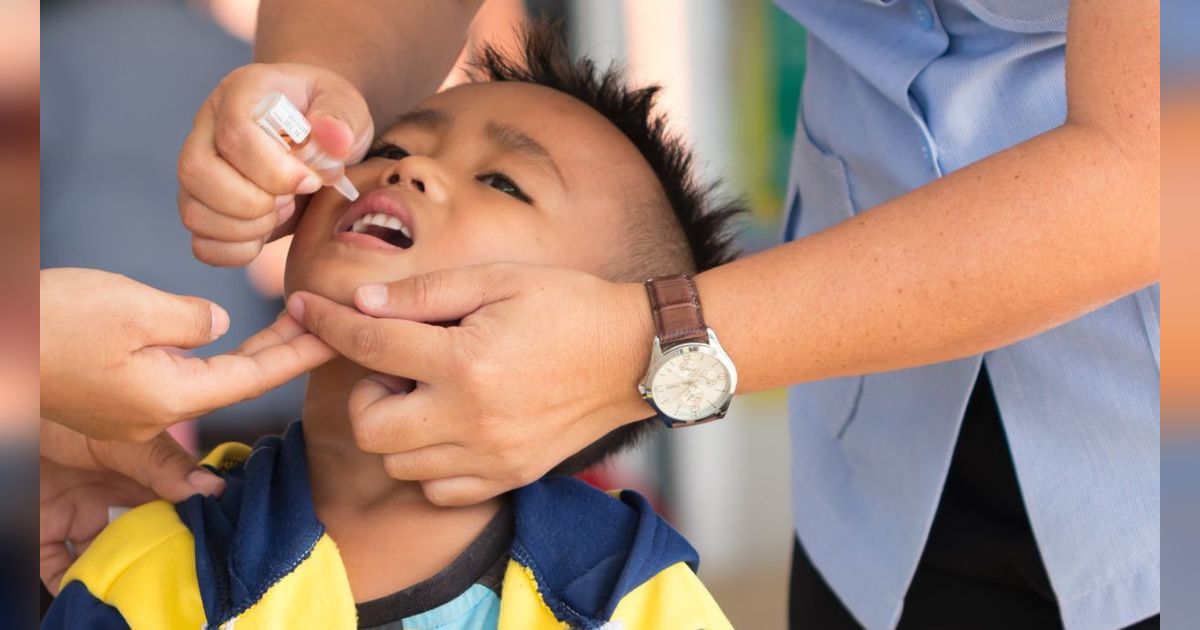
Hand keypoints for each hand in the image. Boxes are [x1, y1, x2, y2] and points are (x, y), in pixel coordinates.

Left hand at [39, 420, 224, 593]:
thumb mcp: (125, 437)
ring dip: (120, 576)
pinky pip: (60, 569)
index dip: (198, 526)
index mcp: (148, 476)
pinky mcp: (47, 532)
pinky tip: (88, 590)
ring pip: (110, 560)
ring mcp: (84, 518)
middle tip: (175, 572)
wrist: (16, 405)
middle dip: (161, 558)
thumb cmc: (69, 406)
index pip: (183, 508)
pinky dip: (73, 585)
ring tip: (136, 585)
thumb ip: (165, 463)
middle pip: (149, 540)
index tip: (213, 544)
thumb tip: (214, 487)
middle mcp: (120, 501)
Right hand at [40, 268, 335, 441]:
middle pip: (239, 381)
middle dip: (283, 350)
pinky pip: (179, 376)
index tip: (334, 334)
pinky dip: (212, 354)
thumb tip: (219, 324)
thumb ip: (191, 319)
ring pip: (211, 378)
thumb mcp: (134, 308)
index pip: (255, 378)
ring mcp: (132, 410)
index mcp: (170, 398)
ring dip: (251, 351)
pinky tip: (229, 337)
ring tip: (291, 321)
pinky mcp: (113, 396)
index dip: (299, 353)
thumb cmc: (53, 320)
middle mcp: (156, 415)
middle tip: (321, 320)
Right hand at [178, 62, 372, 266]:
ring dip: (245, 228)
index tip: (310, 181)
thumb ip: (342, 117)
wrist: (318, 138)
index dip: (273, 169)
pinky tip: (266, 233)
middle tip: (291, 199)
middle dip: (252, 201)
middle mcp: (207, 128)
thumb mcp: (346, 105)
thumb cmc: (329, 117)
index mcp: (241, 93)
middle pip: (196, 171)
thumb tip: (334, 138)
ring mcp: (199, 169)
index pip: (234, 133)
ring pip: (193, 211)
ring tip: (281, 211)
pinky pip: (201, 243)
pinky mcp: (203, 206)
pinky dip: (237, 251)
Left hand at [287, 263, 656, 505]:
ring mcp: (490, 455)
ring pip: (399, 463)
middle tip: (399, 365)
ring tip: (431, 393)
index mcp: (466, 359)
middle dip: (367, 391)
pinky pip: (438, 489)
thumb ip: (426, 293)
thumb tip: (360, 304)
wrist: (635, 355)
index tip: (304, 309)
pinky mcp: (509, 476)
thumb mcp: (498, 280)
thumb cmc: (568, 306)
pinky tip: (450, 427)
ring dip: (398, 427)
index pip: (370, 344)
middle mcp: (471, 416)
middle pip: (370, 426)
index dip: (328, 323)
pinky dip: (429, 463)